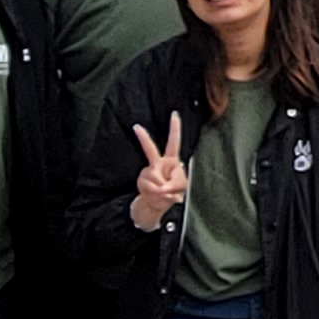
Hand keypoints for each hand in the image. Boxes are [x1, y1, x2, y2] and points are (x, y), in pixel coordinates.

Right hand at [128, 114, 187, 232]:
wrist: (156, 204)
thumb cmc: (172, 191)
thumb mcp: (182, 186)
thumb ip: (176, 184)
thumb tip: (164, 187)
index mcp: (171, 161)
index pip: (173, 142)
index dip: (175, 128)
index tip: (174, 114)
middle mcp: (158, 163)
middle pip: (150, 149)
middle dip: (143, 138)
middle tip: (136, 127)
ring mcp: (148, 171)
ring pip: (155, 177)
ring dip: (163, 188)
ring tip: (164, 192)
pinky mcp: (142, 180)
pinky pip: (151, 187)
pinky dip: (157, 193)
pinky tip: (157, 195)